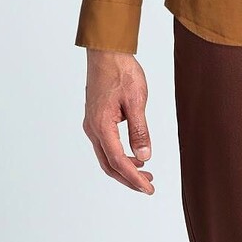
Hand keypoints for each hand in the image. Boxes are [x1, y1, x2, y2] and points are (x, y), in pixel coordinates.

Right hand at [82, 49, 155, 193]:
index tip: (149, 188)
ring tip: (146, 172)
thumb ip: (140, 131)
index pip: (118, 161)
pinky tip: (134, 155)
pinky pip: (106, 146)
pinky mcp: (95, 119)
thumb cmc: (121, 72)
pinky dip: (119, 156)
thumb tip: (145, 156)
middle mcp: (92, 128)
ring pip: (106, 156)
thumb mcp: (137, 101)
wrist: (106, 52)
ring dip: (124, 168)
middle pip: (109, 164)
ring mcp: (92, 124)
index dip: (134, 178)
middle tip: (149, 186)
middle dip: (129, 179)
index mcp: (101, 126)